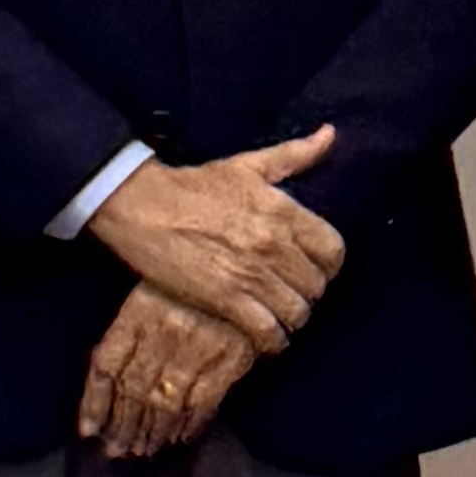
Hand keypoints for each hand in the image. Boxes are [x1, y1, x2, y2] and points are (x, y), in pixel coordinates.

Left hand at [78, 282, 258, 458]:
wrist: (249, 263)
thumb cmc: (194, 277)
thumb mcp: (155, 287)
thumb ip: (133, 327)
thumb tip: (109, 376)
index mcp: (138, 311)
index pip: (106, 366)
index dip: (94, 402)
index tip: (89, 430)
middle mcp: (163, 331)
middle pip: (133, 390)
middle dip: (123, 426)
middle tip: (118, 450)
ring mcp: (197, 346)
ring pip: (164, 401)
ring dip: (153, 431)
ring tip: (144, 449)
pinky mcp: (231, 357)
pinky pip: (203, 401)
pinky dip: (190, 424)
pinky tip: (181, 436)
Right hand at [88, 127, 346, 354]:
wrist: (142, 207)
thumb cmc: (195, 185)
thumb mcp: (248, 164)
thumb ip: (295, 154)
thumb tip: (330, 135)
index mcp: (284, 212)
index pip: (333, 251)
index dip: (328, 264)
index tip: (315, 267)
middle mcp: (275, 246)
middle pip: (316, 286)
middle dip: (307, 292)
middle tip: (292, 293)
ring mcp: (252, 276)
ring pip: (297, 313)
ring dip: (291, 318)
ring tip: (279, 316)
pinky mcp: (226, 301)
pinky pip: (267, 333)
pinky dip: (272, 341)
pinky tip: (267, 339)